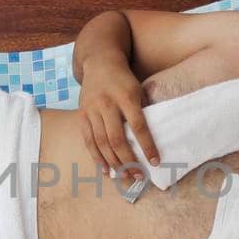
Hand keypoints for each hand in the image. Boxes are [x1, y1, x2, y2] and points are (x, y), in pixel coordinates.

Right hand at [77, 60, 158, 179]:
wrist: (100, 62)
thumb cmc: (124, 80)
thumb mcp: (138, 88)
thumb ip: (144, 110)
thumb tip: (157, 138)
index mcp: (126, 97)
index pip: (138, 126)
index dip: (147, 146)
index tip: (155, 162)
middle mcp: (107, 104)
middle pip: (117, 139)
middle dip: (128, 160)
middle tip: (139, 176)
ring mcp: (92, 110)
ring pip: (102, 142)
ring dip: (113, 163)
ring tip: (124, 177)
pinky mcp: (82, 115)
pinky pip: (88, 140)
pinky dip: (97, 157)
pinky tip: (106, 170)